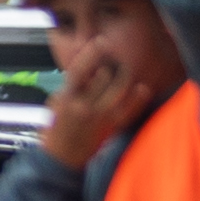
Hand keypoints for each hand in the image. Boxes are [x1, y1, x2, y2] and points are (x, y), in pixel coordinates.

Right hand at [41, 48, 167, 172]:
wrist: (60, 159)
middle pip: (103, 77)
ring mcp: (99, 117)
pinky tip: (143, 88)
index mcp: (67, 97)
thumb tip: (88, 71)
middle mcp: (84, 105)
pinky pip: (128, 111)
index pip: (80, 69)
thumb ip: (71, 87)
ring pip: (118, 90)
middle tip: (117, 55)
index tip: (101, 41)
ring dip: (124, 76)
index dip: (92, 53)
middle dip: (111, 64)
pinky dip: (137, 99)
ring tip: (128, 68)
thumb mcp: (56, 104)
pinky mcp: (110, 128)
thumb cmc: (56, 130)